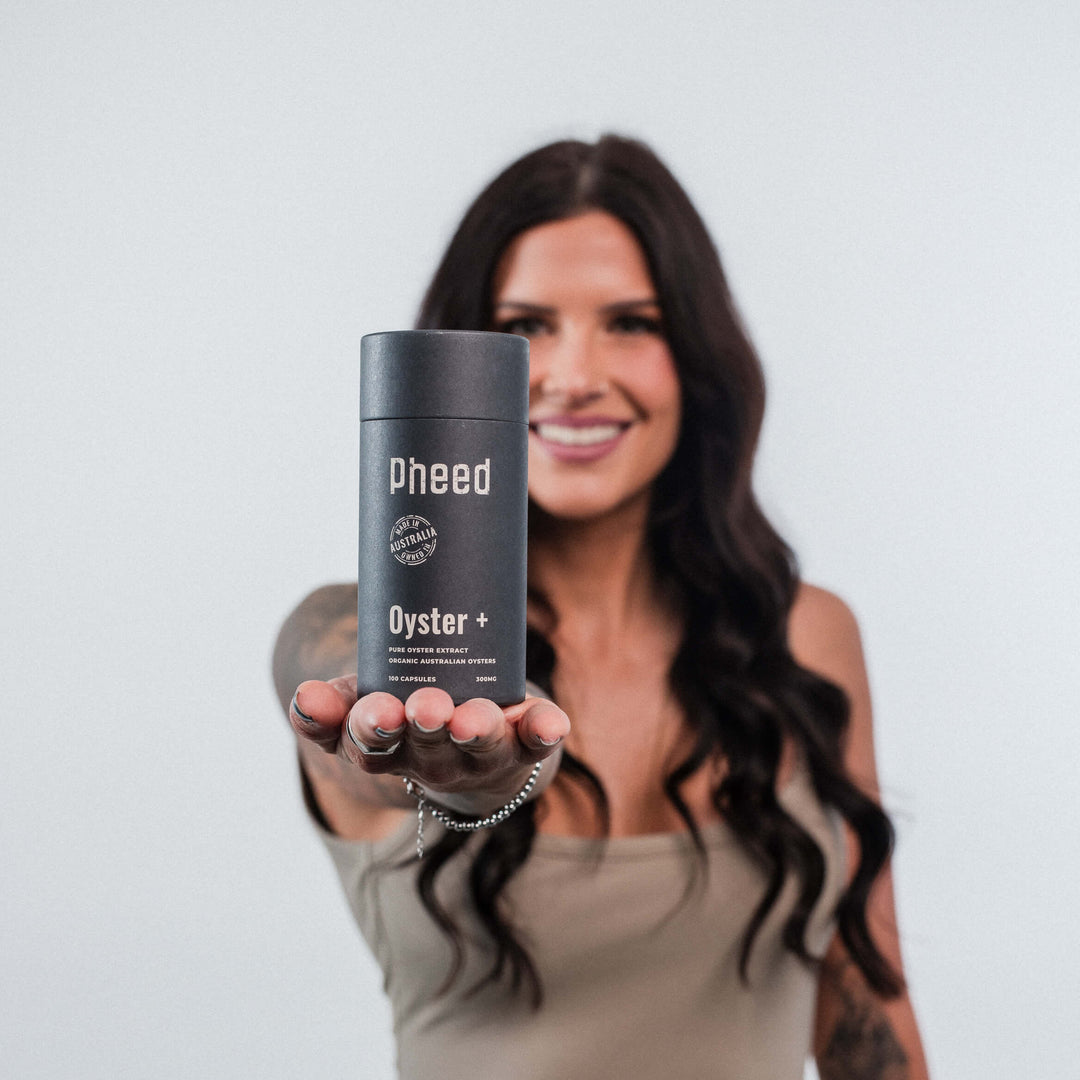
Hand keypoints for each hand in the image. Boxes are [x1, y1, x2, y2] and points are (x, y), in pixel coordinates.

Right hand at [289, 677, 568, 811]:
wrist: (481, 754)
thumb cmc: (413, 713)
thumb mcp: (367, 703)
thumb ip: (335, 703)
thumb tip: (303, 696)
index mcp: (388, 747)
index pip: (361, 745)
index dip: (352, 728)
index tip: (358, 707)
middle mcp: (432, 759)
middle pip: (420, 750)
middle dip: (419, 729)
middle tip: (419, 707)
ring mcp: (481, 755)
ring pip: (478, 748)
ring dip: (475, 732)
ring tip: (470, 718)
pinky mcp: (524, 746)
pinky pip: (536, 741)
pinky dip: (543, 730)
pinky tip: (550, 722)